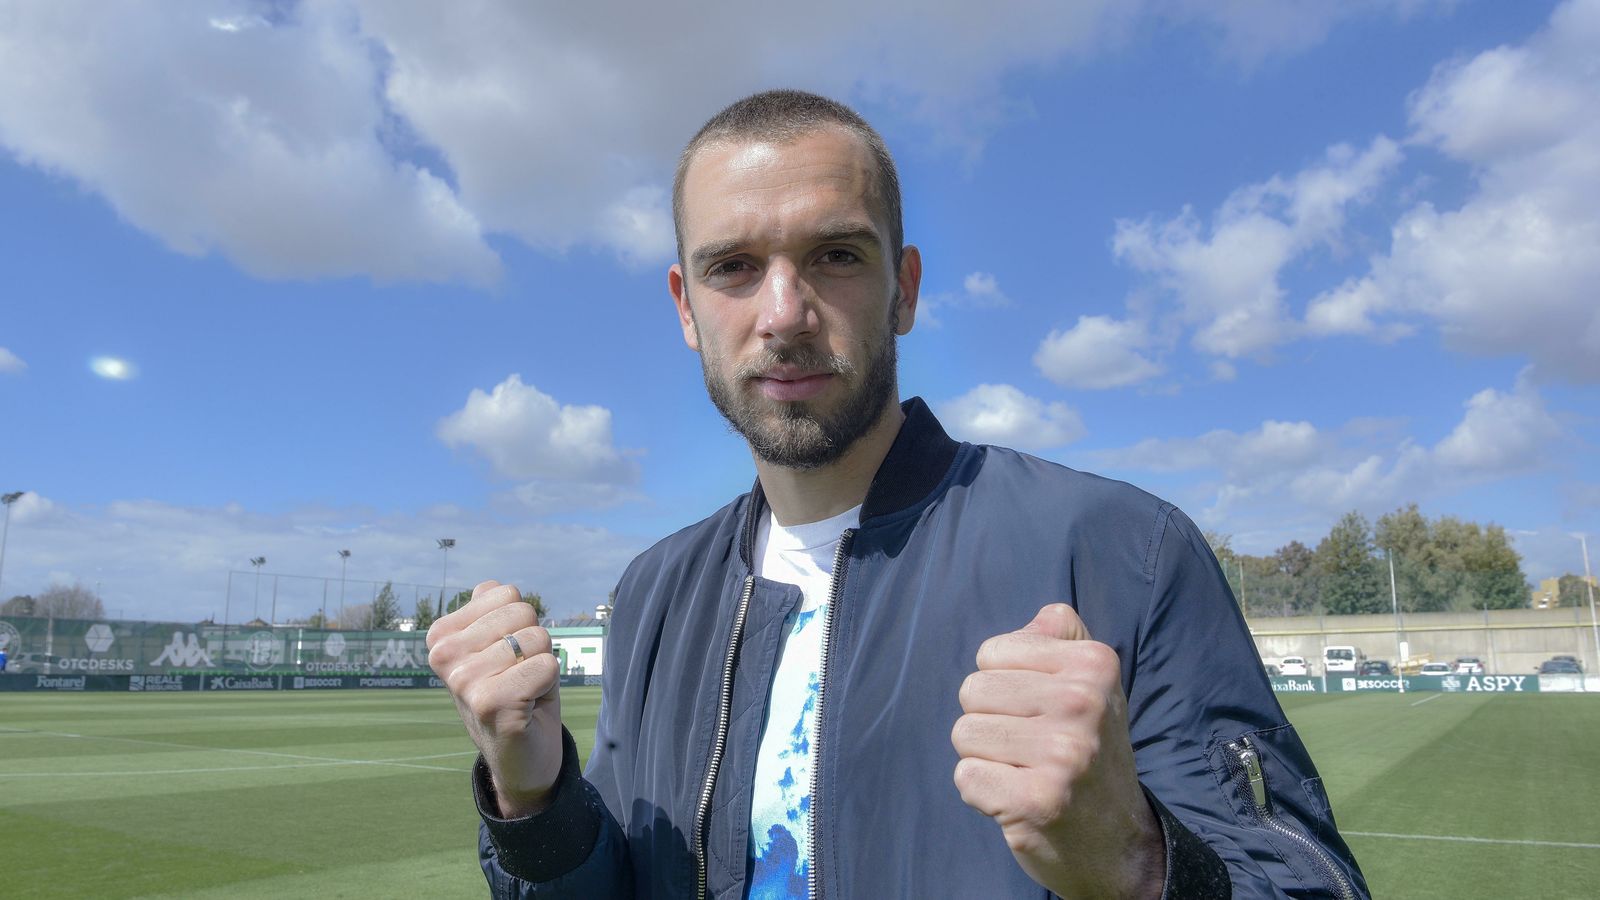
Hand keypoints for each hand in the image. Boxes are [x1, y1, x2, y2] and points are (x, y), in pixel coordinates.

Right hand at [427, 580, 562, 817]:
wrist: (521, 759)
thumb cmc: (516, 693)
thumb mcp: (500, 646)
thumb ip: (493, 613)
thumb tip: (490, 587)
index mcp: (442, 636)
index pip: (507, 594)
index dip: (521, 625)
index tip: (508, 658)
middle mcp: (444, 655)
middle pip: (523, 612)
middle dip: (534, 644)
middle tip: (519, 677)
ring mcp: (464, 680)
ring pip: (537, 639)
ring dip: (541, 666)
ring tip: (523, 693)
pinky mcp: (491, 703)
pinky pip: (546, 665)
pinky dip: (549, 685)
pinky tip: (528, 707)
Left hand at [951, 603, 1163, 898]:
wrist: (1120, 844)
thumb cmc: (1091, 751)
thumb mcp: (1092, 684)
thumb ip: (1060, 638)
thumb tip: (1034, 620)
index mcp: (1095, 663)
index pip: (991, 652)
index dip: (1004, 684)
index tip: (1040, 712)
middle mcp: (1083, 703)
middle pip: (972, 690)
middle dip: (990, 720)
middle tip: (1031, 748)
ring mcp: (1062, 754)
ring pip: (964, 733)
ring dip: (985, 758)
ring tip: (1025, 772)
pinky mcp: (1036, 800)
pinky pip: (966, 777)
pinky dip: (983, 793)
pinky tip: (1018, 800)